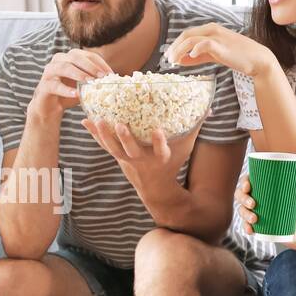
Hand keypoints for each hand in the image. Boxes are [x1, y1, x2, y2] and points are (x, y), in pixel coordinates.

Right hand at [29, 49, 112, 121]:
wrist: (49, 108)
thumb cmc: (69, 94)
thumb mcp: (85, 86)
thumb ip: (96, 80)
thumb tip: (117, 79)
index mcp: (70, 57)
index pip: (87, 55)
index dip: (100, 63)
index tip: (111, 74)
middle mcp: (58, 60)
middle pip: (75, 57)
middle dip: (90, 66)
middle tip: (102, 77)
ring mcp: (49, 72)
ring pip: (64, 67)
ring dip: (78, 74)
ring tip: (89, 82)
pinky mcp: (44, 86)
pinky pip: (55, 86)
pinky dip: (66, 90)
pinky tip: (76, 95)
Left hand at [81, 114, 203, 194]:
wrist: (155, 188)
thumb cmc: (172, 162)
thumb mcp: (186, 147)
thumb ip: (196, 126)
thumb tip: (210, 107)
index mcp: (162, 158)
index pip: (162, 150)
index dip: (159, 142)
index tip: (158, 131)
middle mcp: (144, 160)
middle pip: (132, 151)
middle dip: (126, 138)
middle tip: (120, 124)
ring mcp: (128, 160)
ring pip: (115, 149)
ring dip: (105, 135)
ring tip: (97, 119)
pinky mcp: (118, 157)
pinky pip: (105, 145)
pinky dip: (95, 134)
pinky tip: (85, 120)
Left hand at [168, 23, 277, 78]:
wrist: (256, 59)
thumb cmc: (236, 56)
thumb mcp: (213, 55)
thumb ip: (198, 57)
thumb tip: (181, 60)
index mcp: (210, 29)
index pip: (187, 34)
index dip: (175, 44)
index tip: (168, 56)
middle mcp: (212, 29)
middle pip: (186, 35)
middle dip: (174, 47)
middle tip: (167, 60)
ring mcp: (217, 36)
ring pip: (191, 39)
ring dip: (179, 50)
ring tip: (174, 61)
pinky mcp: (221, 45)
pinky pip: (204, 44)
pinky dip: (194, 50)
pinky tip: (189, 58)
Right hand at [238, 178, 295, 251]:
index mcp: (262, 189)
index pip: (248, 182)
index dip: (244, 182)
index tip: (248, 186)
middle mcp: (254, 199)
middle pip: (241, 195)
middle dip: (244, 199)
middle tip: (252, 204)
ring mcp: (253, 212)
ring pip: (242, 210)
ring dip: (245, 214)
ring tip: (254, 219)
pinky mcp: (255, 225)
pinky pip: (246, 225)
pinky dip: (246, 227)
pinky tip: (250, 230)